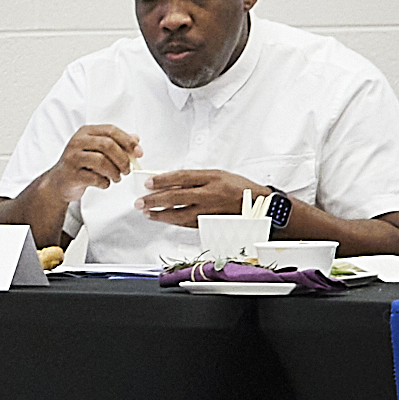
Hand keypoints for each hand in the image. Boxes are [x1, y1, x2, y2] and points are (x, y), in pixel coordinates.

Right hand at [32, 123, 141, 229]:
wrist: (59, 182)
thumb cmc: (80, 165)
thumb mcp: (97, 150)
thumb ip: (116, 143)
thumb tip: (136, 139)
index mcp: (85, 132)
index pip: (111, 130)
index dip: (128, 141)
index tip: (139, 153)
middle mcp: (77, 142)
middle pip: (107, 145)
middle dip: (122, 159)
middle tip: (128, 170)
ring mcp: (72, 158)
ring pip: (101, 161)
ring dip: (115, 172)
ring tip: (117, 178)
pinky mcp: (71, 174)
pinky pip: (94, 178)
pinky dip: (104, 183)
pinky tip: (104, 183)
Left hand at [131, 168, 269, 229]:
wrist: (259, 207)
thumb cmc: (239, 189)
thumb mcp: (219, 175)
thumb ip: (196, 178)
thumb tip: (171, 181)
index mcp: (212, 178)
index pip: (181, 177)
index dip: (162, 180)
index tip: (149, 183)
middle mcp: (209, 195)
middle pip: (175, 197)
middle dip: (154, 199)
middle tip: (140, 201)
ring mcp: (209, 211)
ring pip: (178, 214)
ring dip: (160, 214)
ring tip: (147, 212)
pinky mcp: (209, 224)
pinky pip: (186, 223)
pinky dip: (172, 221)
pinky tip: (163, 218)